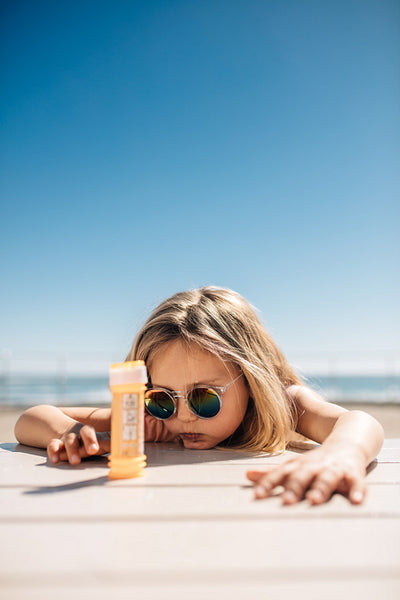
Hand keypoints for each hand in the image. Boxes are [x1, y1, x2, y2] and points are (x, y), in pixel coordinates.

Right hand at [47, 424, 110, 464]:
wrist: (56, 426)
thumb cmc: (84, 439)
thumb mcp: (97, 440)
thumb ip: (110, 445)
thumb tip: (133, 454)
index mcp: (93, 433)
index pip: (103, 431)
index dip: (104, 437)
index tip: (107, 445)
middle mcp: (81, 433)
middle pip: (86, 431)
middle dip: (89, 440)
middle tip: (93, 451)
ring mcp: (68, 438)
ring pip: (70, 440)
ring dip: (73, 450)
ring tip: (76, 462)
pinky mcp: (56, 444)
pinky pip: (53, 445)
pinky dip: (54, 451)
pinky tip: (56, 461)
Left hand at [246, 443, 366, 504]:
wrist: (348, 440)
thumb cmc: (316, 461)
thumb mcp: (294, 465)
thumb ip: (271, 474)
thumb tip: (246, 476)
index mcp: (298, 465)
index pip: (280, 474)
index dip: (268, 484)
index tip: (257, 496)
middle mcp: (314, 466)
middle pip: (302, 476)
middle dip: (294, 487)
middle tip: (285, 501)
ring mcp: (334, 469)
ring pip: (327, 478)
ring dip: (321, 489)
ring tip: (315, 501)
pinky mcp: (353, 473)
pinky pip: (356, 482)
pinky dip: (357, 491)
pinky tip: (356, 501)